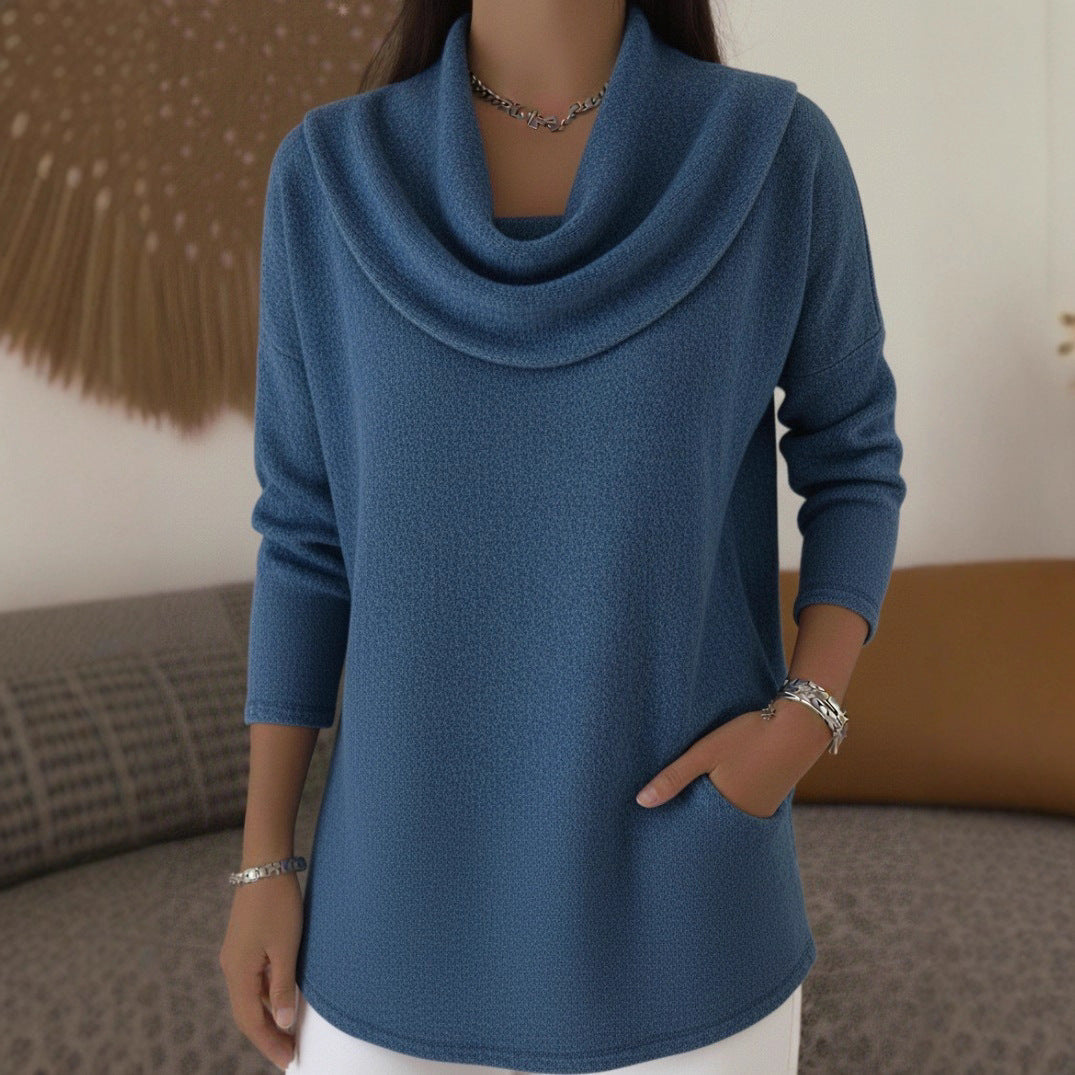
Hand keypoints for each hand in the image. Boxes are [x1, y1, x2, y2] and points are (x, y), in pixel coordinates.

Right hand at [219, 871, 304, 1071]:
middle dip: (268, 1035)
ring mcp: (235, 955)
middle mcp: (231, 968)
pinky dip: (267, 996)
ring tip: (290, 1032)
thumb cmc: (278, 905)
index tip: (289, 1061)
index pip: (251, 1022)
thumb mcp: (286, 948)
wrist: (265, 865)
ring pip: (250, 997)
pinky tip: (283, 999)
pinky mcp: (244, 944)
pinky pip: (253, 980)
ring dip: (268, 1016)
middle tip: (291, 1052)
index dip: (269, 1044)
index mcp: (238, 973)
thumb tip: (284, 1021)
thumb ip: (283, 986)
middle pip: (247, 1013)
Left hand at [634, 702, 831, 817]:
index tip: (653, 822)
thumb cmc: (749, 736)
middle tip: (666, 813)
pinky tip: (718, 786)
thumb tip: (641, 802)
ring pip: (723, 815)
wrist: (799, 726)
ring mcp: (759, 811)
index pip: (691, 827)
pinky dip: (725, 800)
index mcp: (725, 812)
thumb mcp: (705, 752)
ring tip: (688, 798)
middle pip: (707, 824)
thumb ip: (673, 777)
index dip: (673, 822)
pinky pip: (739, 807)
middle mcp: (744, 819)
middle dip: (688, 818)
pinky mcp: (767, 800)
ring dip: (707, 807)